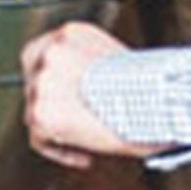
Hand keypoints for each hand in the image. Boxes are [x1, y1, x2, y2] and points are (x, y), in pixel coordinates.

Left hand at [22, 22, 162, 167]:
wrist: (157, 101)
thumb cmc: (150, 87)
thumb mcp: (116, 61)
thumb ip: (90, 68)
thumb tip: (82, 91)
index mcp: (71, 33)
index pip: (42, 52)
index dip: (51, 78)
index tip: (64, 95)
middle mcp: (52, 52)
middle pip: (33, 81)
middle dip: (50, 102)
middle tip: (72, 119)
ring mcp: (43, 81)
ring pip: (34, 111)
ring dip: (58, 129)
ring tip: (88, 140)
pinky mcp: (41, 112)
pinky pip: (39, 139)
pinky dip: (61, 151)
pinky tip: (85, 155)